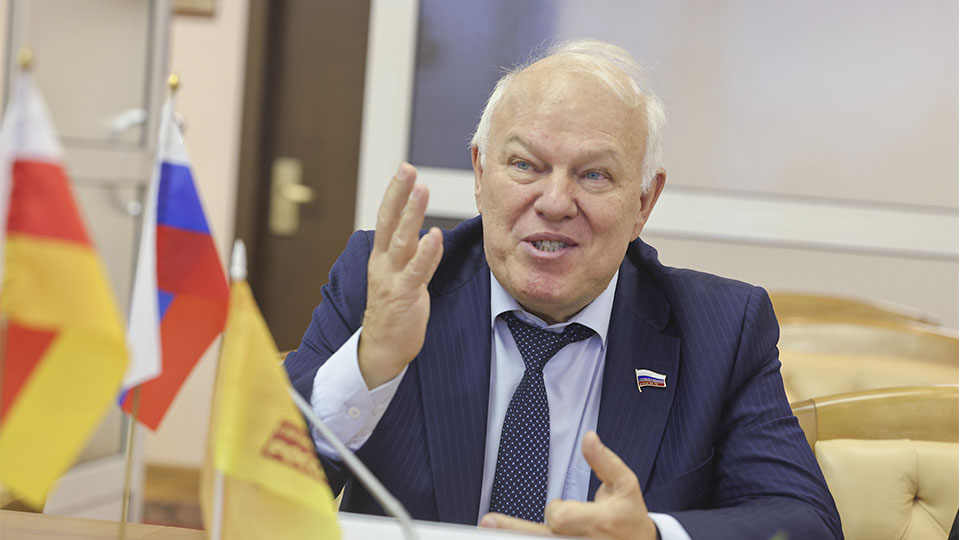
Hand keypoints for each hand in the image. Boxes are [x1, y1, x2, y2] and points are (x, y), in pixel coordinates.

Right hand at [358, 163, 443, 387]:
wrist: (383, 348)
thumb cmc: (395, 311)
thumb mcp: (403, 277)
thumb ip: (414, 255)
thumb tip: (426, 234)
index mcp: (381, 256)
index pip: (386, 217)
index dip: (395, 193)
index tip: (405, 169)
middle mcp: (383, 263)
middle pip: (388, 221)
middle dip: (398, 193)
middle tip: (407, 169)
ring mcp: (391, 279)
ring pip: (401, 240)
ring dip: (411, 214)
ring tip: (421, 190)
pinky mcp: (403, 296)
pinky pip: (415, 270)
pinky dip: (426, 252)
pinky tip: (434, 235)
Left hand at [480, 432, 657, 539]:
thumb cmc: (630, 515)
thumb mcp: (624, 484)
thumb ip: (604, 462)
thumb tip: (589, 438)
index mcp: (599, 522)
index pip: (561, 516)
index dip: (557, 509)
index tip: (563, 507)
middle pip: (544, 535)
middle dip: (517, 529)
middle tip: (488, 521)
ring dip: (519, 534)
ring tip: (492, 526)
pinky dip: (530, 538)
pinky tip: (512, 534)